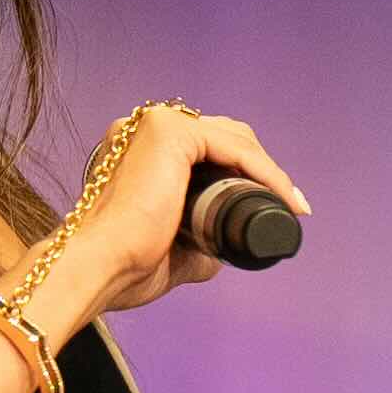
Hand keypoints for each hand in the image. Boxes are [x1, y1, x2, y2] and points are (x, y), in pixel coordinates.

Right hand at [34, 102, 313, 325]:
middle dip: (261, 168)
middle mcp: (142, 128)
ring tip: (290, 203)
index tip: (275, 204)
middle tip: (287, 203)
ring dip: (268, 170)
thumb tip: (219, 251)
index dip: (245, 172)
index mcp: (137, 150)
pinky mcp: (168, 130)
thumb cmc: (124, 265)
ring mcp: (154, 124)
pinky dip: (263, 171)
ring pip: (233, 138)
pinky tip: (281, 196)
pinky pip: (234, 147)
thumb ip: (195, 241)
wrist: (101, 267)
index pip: (206, 148)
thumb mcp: (172, 249)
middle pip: (224, 136)